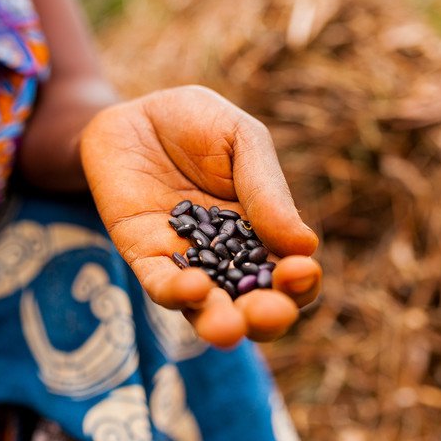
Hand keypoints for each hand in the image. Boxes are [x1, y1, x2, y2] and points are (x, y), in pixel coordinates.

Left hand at [80, 85, 321, 347]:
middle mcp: (227, 258)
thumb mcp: (243, 141)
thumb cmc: (197, 123)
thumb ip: (267, 190)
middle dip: (267, 318)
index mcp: (263, 232)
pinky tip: (192, 287)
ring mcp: (185, 261)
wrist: (135, 113)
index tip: (300, 270)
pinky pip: (160, 284)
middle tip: (270, 311)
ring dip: (221, 323)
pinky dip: (176, 293)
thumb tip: (305, 246)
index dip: (302, 284)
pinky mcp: (144, 255)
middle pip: (254, 306)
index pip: (291, 276)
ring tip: (229, 326)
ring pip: (207, 308)